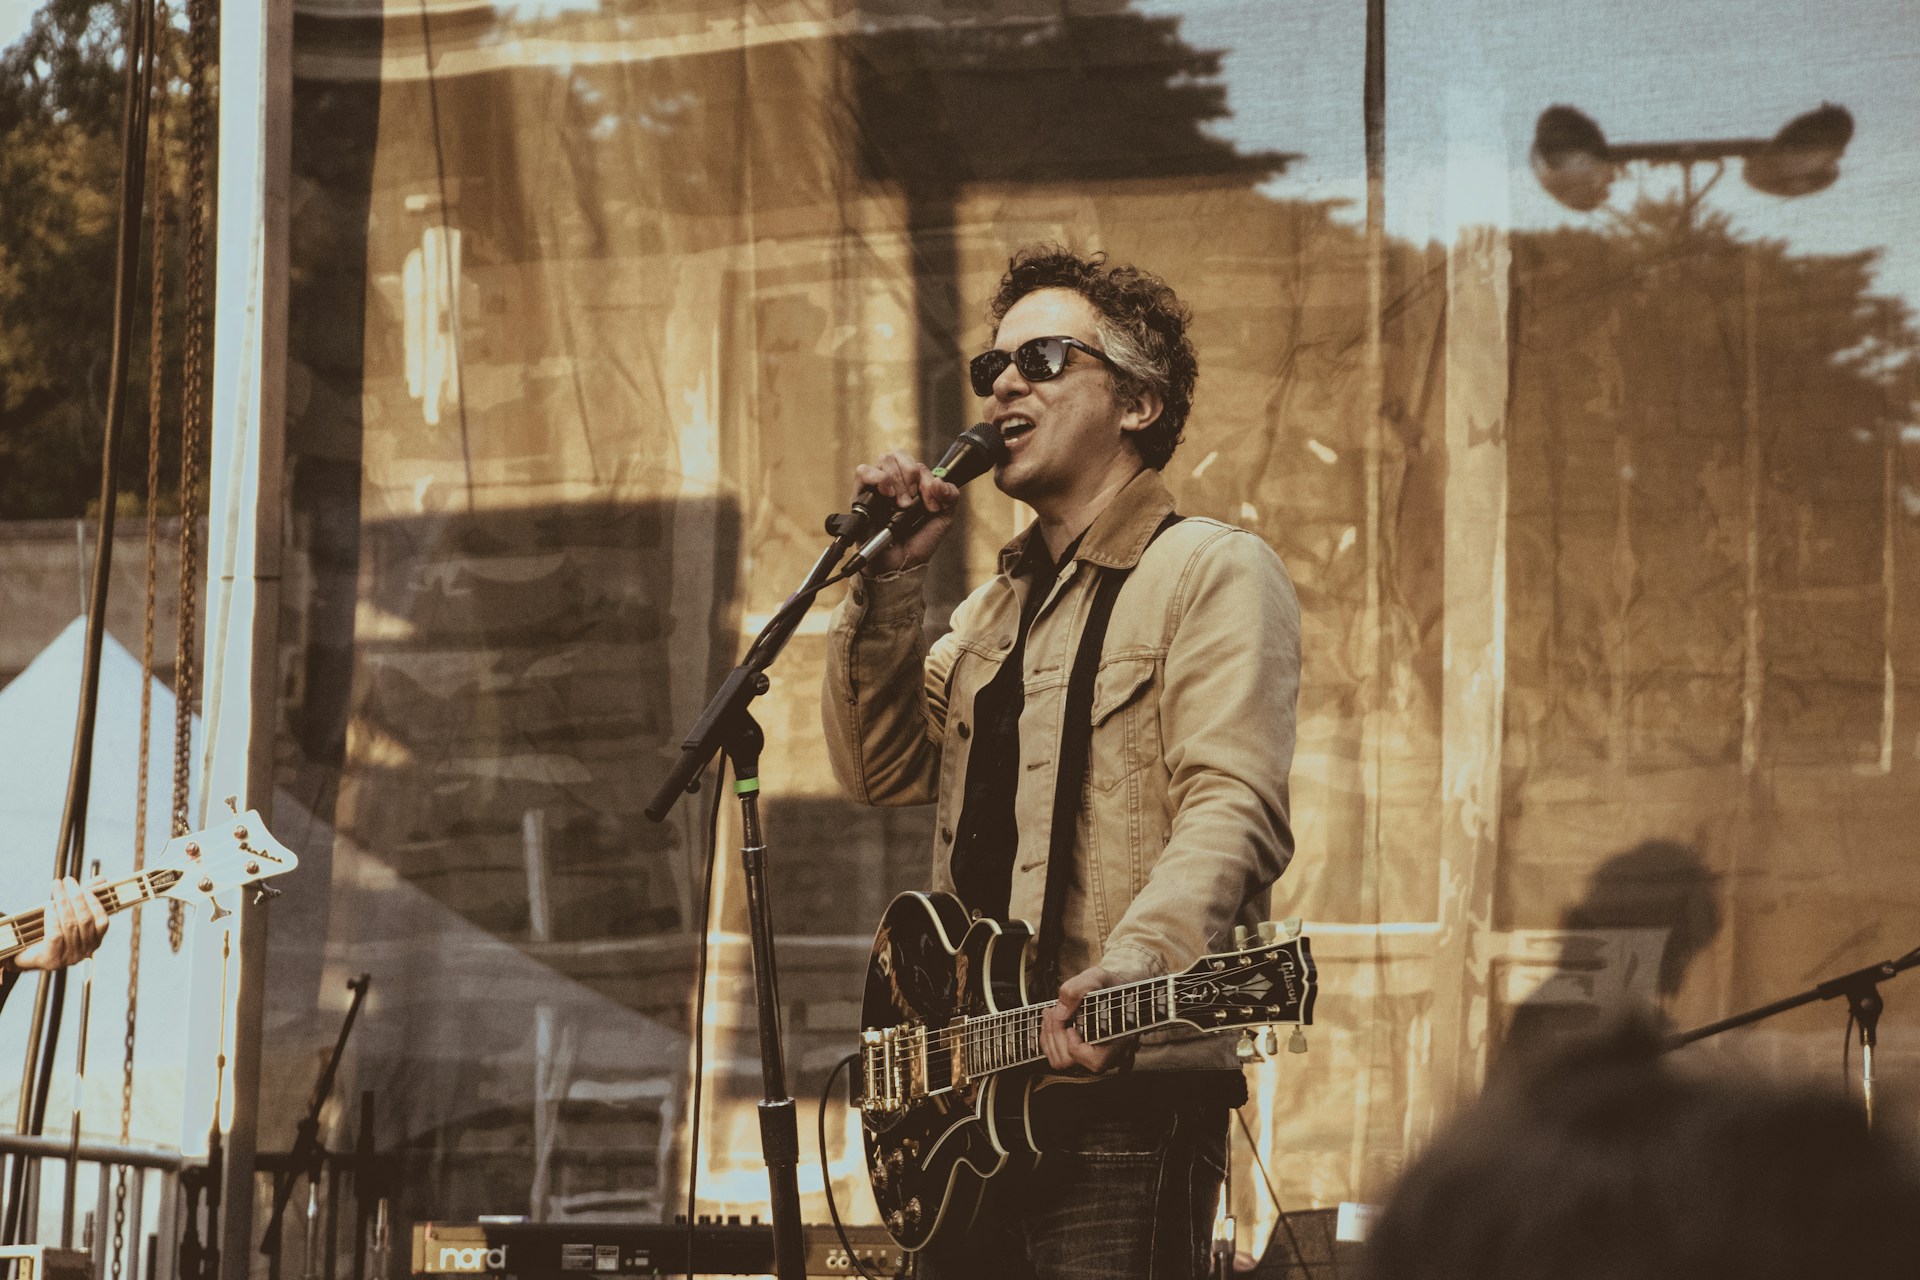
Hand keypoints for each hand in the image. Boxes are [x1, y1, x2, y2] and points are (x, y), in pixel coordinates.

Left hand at [12, 878, 108, 971]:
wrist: (24, 955)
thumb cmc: (50, 931)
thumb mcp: (69, 913)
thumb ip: (86, 898)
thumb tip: (102, 879)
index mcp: (94, 941)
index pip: (102, 921)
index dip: (95, 903)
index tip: (84, 886)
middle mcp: (85, 951)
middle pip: (85, 920)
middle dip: (76, 897)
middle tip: (67, 880)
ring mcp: (69, 958)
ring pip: (70, 926)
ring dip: (63, 902)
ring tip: (56, 887)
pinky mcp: (52, 960)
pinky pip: (55, 935)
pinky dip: (52, 918)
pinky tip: (49, 905)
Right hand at [850, 450, 961, 574]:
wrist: (901, 564)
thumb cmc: (918, 543)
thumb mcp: (943, 519)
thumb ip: (951, 496)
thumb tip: (939, 481)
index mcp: (912, 484)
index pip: (917, 464)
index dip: (927, 480)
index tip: (931, 504)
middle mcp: (894, 481)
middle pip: (899, 455)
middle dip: (911, 477)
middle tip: (912, 502)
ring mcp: (876, 488)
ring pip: (884, 460)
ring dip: (897, 481)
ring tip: (900, 505)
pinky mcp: (860, 497)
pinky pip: (862, 471)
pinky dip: (877, 478)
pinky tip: (887, 495)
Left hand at [1040, 966, 1134, 1073]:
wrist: (1111, 987)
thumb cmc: (1107, 984)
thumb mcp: (1096, 977)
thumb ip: (1077, 989)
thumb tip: (1059, 1012)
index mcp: (1116, 1039)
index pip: (1094, 1062)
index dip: (1075, 1047)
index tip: (1071, 1026)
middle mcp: (1104, 1055)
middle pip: (1070, 1062)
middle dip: (1055, 1035)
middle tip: (1052, 1011)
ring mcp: (1090, 1056)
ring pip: (1060, 1062)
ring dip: (1048, 1036)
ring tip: (1049, 1012)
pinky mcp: (1078, 1053)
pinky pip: (1056, 1056)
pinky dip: (1047, 1038)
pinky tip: (1050, 1018)